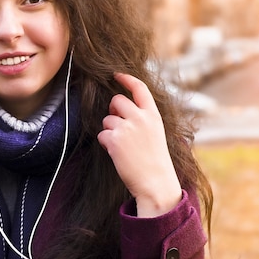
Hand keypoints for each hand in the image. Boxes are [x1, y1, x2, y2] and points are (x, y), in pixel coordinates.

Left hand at [97, 72, 181, 216]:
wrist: (155, 183)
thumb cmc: (156, 162)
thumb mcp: (156, 134)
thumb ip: (144, 120)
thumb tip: (124, 110)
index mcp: (153, 115)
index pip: (139, 88)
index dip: (126, 79)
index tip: (116, 75)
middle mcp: (140, 118)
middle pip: (117, 100)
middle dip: (113, 110)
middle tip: (118, 125)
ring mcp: (127, 128)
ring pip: (107, 119)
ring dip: (110, 131)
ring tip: (123, 147)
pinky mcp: (114, 140)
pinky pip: (102, 135)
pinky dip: (106, 144)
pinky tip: (117, 154)